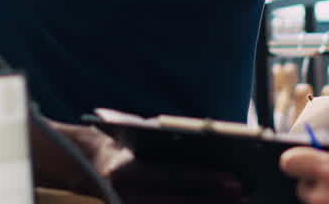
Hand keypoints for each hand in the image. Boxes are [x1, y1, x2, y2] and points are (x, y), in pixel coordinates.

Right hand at [47, 121, 245, 203]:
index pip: (176, 177)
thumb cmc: (118, 140)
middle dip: (216, 203)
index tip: (238, 182)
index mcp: (126, 170)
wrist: (81, 160)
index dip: (208, 180)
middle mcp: (126, 195)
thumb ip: (162, 138)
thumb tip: (208, 141)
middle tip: (247, 199)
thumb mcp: (135, 131)